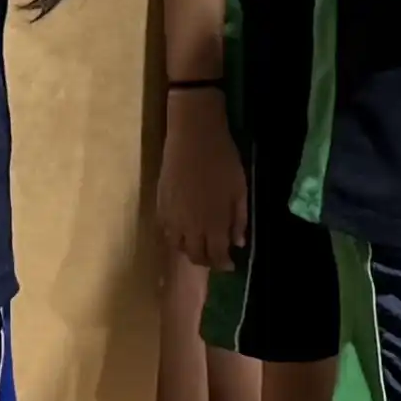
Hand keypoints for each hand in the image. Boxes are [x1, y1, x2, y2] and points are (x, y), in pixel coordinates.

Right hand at [152, 102, 249, 272]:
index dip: (224, 264)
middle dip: (207, 260)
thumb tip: (237, 243)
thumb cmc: (223, 160)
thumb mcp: (240, 190)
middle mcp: (190, 226)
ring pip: (178, 246)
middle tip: (215, 255)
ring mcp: (172, 217)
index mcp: (214, 223)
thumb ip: (239, 219)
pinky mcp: (160, 205)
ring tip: (199, 242)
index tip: (230, 264)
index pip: (217, 256)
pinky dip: (175, 236)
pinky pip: (165, 231)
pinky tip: (184, 229)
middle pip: (195, 256)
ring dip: (190, 250)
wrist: (194, 136)